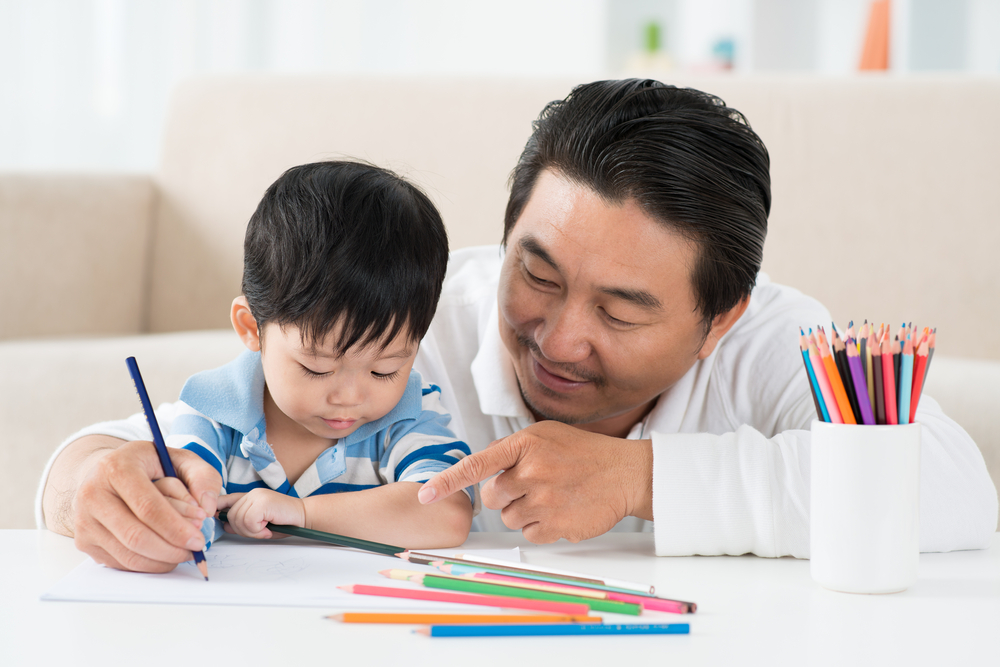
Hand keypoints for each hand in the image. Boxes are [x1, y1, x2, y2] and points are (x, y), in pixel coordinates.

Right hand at [71, 439, 220, 571]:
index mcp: (116, 468)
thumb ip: (203, 477)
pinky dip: (147, 564)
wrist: (108, 473)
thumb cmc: (149, 466)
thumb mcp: (180, 459)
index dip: (176, 528)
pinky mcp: (84, 541)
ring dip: (162, 560)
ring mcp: (84, 520)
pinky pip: (120, 563)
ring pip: (128, 555)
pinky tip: (164, 553)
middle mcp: (93, 494)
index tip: (199, 539)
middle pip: (136, 536)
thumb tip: (208, 507)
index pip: (148, 507)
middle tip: (195, 549)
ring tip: (183, 552)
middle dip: (172, 548)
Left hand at [216, 488, 305, 538]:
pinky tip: (268, 528)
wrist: (304, 516)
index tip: (212, 517)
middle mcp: (251, 494)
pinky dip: (257, 530)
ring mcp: (257, 496)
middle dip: (242, 530)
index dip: (215, 508)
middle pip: (230, 516)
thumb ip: (242, 522)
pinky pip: (249, 521)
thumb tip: (225, 526)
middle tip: (260, 531)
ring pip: (239, 519)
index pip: (224, 499)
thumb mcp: (259, 523)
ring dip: (251, 531)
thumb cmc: (284, 521)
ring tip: (266, 529)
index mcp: (249, 496)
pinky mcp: (263, 502)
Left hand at [417, 421, 652, 542]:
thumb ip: (511, 448)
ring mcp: (544, 500)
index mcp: (525, 444)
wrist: (625, 474)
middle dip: (507, 495)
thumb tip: (482, 468)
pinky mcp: (556, 525)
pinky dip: (542, 527)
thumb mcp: (546, 436)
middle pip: (493, 497)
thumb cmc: (584, 453)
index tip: (423, 495)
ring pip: (510, 518)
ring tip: (554, 495)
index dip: (446, 481)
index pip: (476, 464)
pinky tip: (562, 511)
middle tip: (535, 484)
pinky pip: (530, 534)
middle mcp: (532, 471)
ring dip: (526, 511)